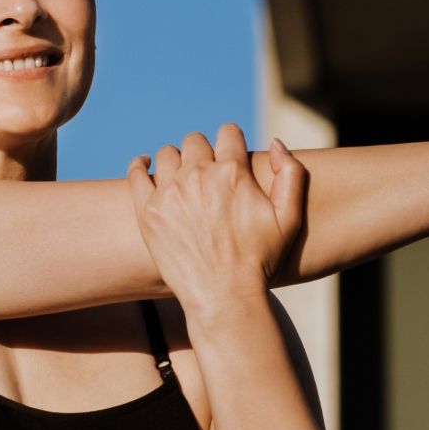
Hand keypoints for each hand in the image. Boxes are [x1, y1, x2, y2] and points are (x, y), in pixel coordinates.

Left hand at [126, 123, 304, 317]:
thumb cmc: (259, 261)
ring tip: (181, 178)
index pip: (228, 133)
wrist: (224, 297)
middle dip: (203, 152)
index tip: (229, 154)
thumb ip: (291, 174)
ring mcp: (170, 192)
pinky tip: (145, 167)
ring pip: (167, 155)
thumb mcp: (289, 219)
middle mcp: (199, 175)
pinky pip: (136, 173)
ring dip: (176, 161)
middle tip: (206, 173)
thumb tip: (275, 142)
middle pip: (195, 141)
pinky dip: (140, 166)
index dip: (231, 141)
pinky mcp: (148, 211)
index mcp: (233, 172)